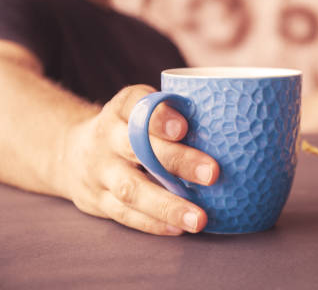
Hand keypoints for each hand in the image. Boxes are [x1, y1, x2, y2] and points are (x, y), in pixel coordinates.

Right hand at [58, 85, 219, 234]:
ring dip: (167, 206)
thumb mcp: (140, 109)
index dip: (158, 116)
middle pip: (137, 148)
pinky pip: (125, 215)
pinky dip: (153, 223)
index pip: (134, 104)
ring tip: (199, 219)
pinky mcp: (98, 201)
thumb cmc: (128, 127)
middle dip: (177, 161)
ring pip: (131, 189)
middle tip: (213, 173)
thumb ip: (175, 112)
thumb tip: (231, 124)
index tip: (183, 127)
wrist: (71, 152)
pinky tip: (178, 228)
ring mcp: (100, 171)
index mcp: (120, 109)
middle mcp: (106, 137)